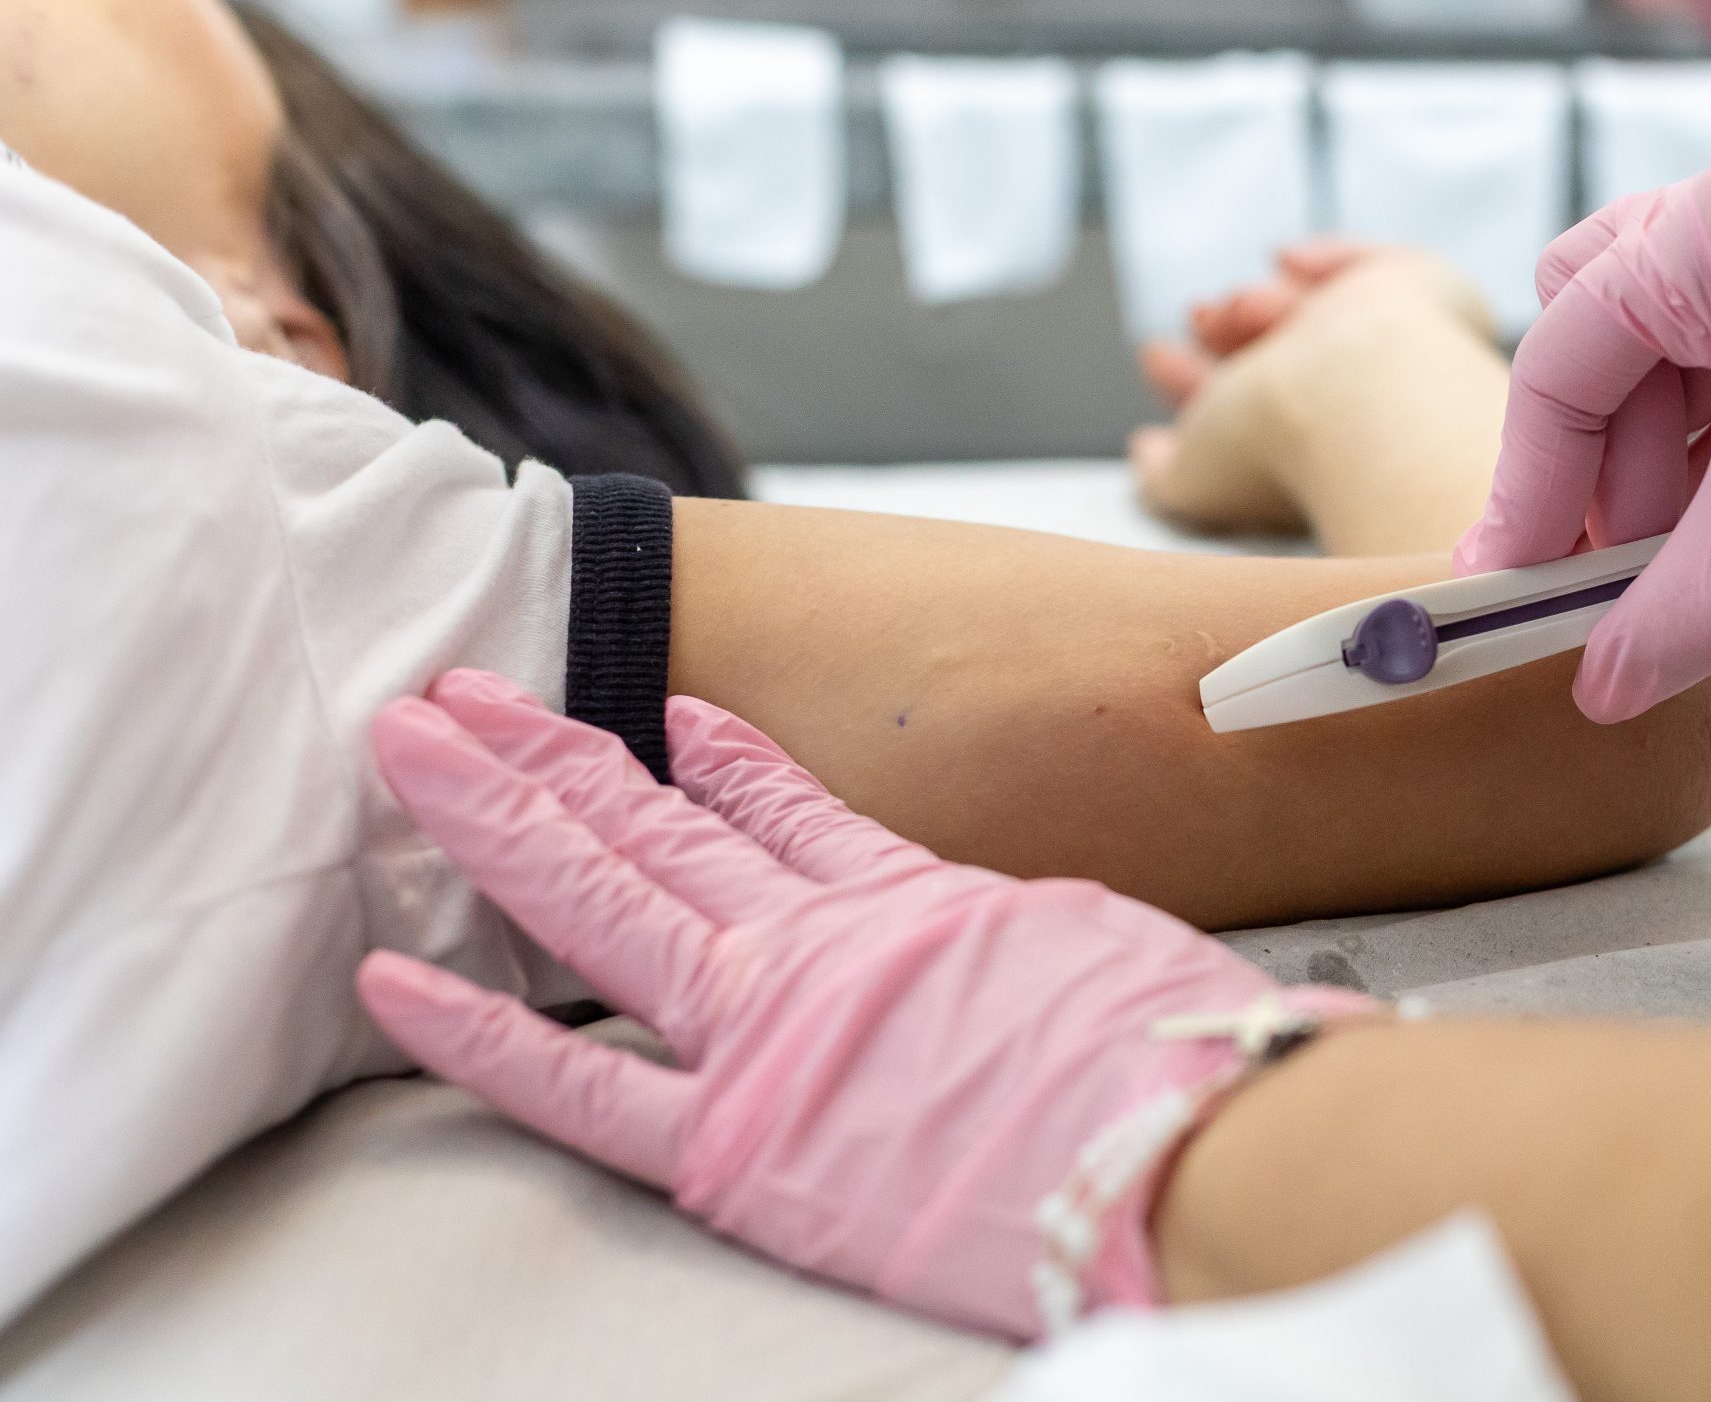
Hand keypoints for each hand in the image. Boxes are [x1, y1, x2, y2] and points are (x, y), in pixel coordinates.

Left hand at [355, 671, 1367, 1340]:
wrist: (1194, 1141)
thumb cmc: (1179, 1055)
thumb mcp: (1097, 952)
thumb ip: (1010, 939)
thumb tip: (996, 944)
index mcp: (917, 898)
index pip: (790, 811)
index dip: (722, 762)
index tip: (668, 718)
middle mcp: (822, 944)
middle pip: (655, 826)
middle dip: (547, 753)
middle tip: (458, 692)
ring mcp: (769, 1030)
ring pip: (598, 898)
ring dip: (495, 814)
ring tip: (409, 748)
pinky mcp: (738, 1142)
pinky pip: (578, 1083)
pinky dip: (477, 1030)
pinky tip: (391, 978)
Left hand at [1129, 238, 1492, 535]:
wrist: (1352, 401)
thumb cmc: (1276, 449)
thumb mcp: (1191, 479)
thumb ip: (1165, 471)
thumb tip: (1146, 452)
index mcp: (1314, 457)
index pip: (1247, 413)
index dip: (1193, 383)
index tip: (1157, 356)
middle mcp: (1358, 407)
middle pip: (1283, 356)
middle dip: (1226, 333)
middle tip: (1201, 317)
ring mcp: (1395, 348)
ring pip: (1319, 313)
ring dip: (1262, 305)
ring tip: (1238, 310)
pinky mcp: (1423, 293)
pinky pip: (1378, 264)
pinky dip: (1329, 259)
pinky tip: (1284, 261)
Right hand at [1457, 125, 1710, 721]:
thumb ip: (1670, 616)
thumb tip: (1597, 688)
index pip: (1563, 352)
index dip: (1530, 484)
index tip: (1513, 580)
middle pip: (1600, 329)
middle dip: (1591, 459)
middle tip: (1604, 563)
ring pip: (1675, 347)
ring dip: (1659, 459)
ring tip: (1679, 563)